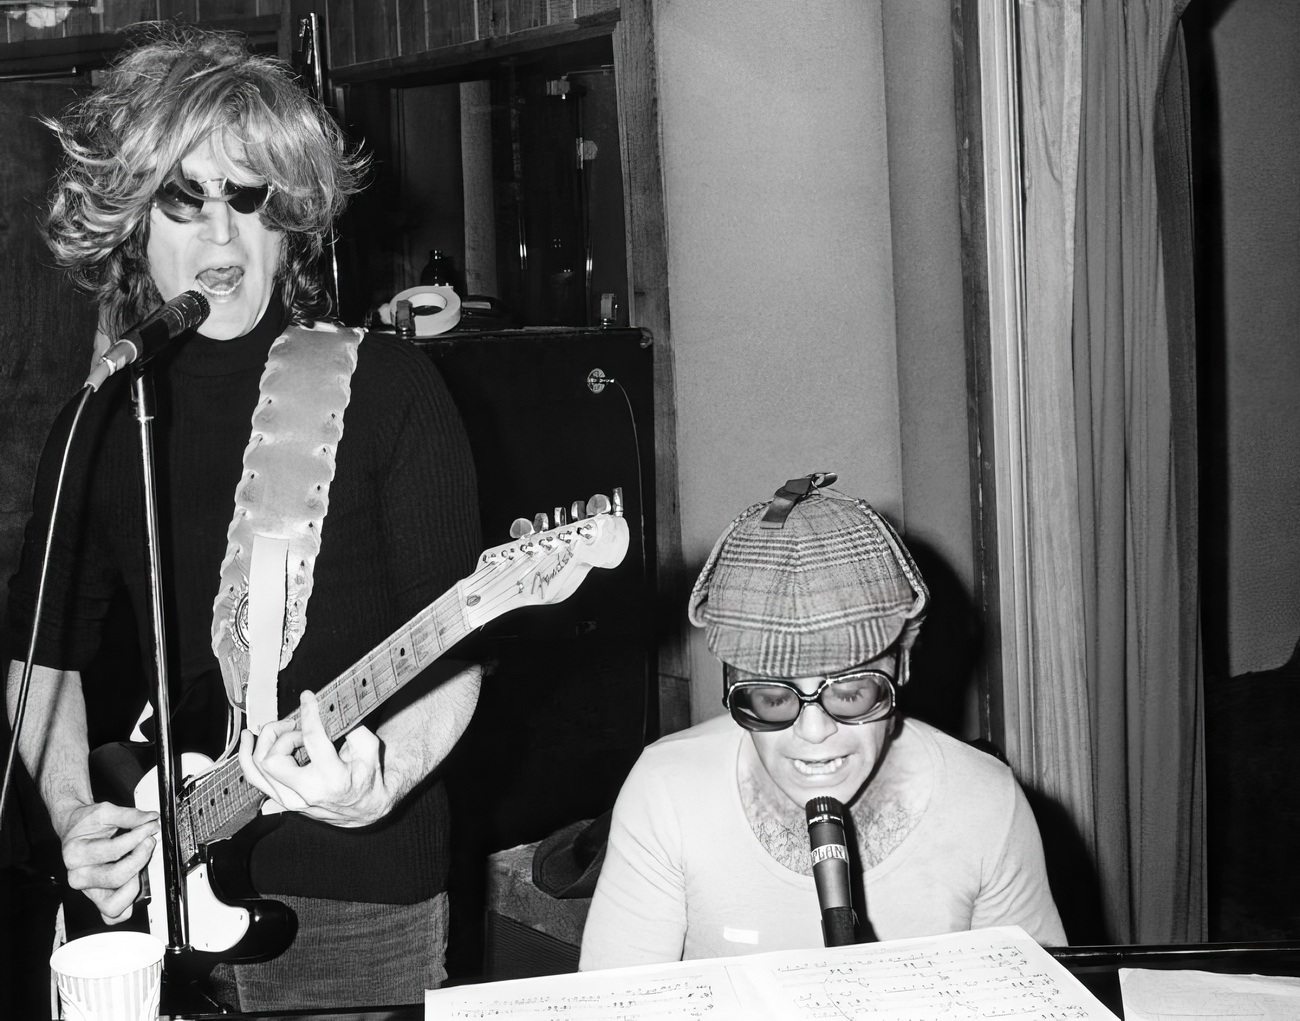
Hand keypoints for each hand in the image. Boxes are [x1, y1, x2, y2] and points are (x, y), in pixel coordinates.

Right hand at [59, 801, 158, 924]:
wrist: (75, 829)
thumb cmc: (87, 823)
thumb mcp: (106, 812)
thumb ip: (130, 815)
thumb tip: (150, 819)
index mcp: (75, 854)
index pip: (114, 850)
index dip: (138, 836)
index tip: (150, 826)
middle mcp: (78, 876)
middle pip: (116, 878)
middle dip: (140, 858)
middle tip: (148, 842)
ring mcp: (88, 890)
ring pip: (113, 905)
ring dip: (134, 885)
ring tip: (140, 864)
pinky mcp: (98, 898)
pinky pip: (113, 915)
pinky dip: (127, 905)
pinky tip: (135, 884)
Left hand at [238, 690, 393, 827]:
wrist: (363, 811)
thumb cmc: (367, 780)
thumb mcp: (370, 750)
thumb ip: (352, 726)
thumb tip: (330, 708)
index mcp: (331, 779)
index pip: (311, 738)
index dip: (308, 712)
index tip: (308, 698)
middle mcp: (306, 793)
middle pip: (273, 757)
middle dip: (283, 734)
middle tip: (298, 727)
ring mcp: (290, 800)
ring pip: (258, 767)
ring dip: (265, 741)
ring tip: (279, 729)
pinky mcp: (281, 801)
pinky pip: (254, 778)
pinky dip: (246, 755)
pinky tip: (249, 739)